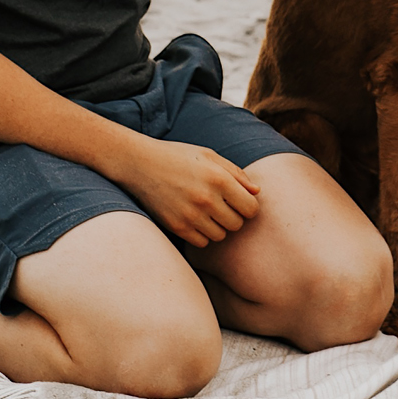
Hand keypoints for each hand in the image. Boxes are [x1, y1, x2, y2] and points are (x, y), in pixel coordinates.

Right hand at [113, 135, 261, 246]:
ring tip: (207, 212)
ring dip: (218, 226)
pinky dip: (202, 234)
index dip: (249, 207)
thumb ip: (236, 174)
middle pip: (237, 224)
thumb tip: (256, 192)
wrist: (140, 163)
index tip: (240, 202)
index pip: (251, 209)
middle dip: (234, 217)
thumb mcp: (209, 156)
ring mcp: (190, 215)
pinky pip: (202, 242)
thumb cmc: (179, 156)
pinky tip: (195, 220)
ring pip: (220, 235)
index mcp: (219, 179)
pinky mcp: (176, 226)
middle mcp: (206, 199)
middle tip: (222, 206)